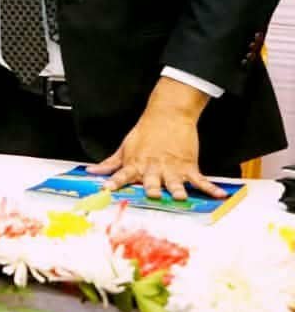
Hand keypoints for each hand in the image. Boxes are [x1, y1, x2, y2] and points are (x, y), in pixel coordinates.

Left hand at [87, 80, 224, 199]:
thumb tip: (92, 171)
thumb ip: (110, 163)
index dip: (114, 182)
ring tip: (179, 196)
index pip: (122, 175)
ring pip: (174, 182)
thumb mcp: (125, 147)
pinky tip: (219, 194)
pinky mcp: (188, 166)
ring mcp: (172, 168)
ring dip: (176, 190)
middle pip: (150, 181)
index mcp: (136, 164)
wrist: (168, 115)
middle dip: (151, 188)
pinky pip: (200, 180)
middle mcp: (153, 168)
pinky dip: (210, 188)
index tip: (107, 189)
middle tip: (151, 194)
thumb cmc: (145, 133)